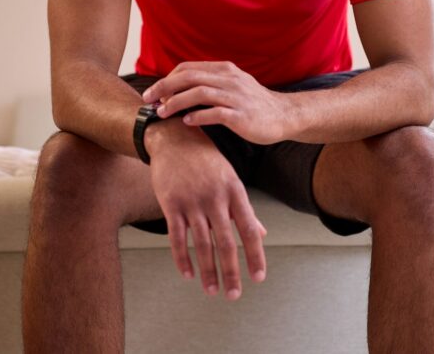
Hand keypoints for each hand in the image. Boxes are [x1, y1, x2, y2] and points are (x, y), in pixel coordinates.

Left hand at [141, 61, 296, 144]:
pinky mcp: (242, 116)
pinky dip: (197, 116)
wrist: (284, 115)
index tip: (154, 93)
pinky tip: (186, 122)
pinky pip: (215, 113)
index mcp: (224, 70)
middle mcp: (229, 79)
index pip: (188, 68)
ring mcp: (236, 97)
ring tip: (161, 113)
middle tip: (148, 100)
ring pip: (199, 93)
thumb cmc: (253, 103)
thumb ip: (210, 83)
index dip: (167, 79)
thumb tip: (180, 88)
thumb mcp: (232, 85)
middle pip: (189, 77)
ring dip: (176, 102)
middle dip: (164, 88)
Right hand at [146, 118, 267, 299]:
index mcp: (234, 192)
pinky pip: (177, 237)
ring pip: (202, 244)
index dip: (255, 256)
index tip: (258, 278)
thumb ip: (244, 210)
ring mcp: (192, 201)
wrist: (175, 138)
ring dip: (208, 271)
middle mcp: (215, 198)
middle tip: (234, 295)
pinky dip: (182, 258)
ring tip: (211, 291)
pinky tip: (188, 274)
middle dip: (231, 272)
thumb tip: (262, 234)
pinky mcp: (171, 204)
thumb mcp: (231, 179)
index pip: (249, 229)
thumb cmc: (207, 160)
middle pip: (226, 242)